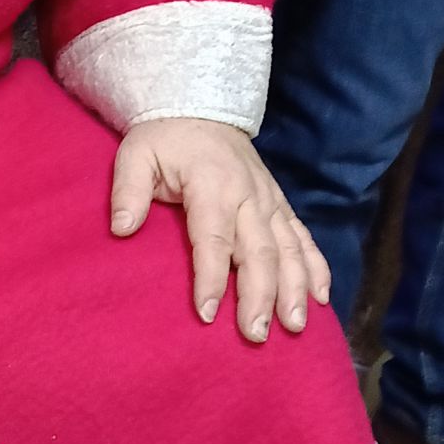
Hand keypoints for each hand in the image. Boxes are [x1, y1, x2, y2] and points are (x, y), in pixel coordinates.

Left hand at [111, 117, 331, 340]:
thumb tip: (122, 229)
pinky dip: (316, 267)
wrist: (200, 108)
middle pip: (259, 252)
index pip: (213, 238)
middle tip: (256, 335)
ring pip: (289, 250)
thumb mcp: (136, 155)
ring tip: (295, 326)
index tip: (206, 312)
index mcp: (213, 185)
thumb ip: (128, 191)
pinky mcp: (281, 204)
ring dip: (294, 289)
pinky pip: (304, 238)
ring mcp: (270, 200)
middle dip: (259, 296)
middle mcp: (249, 195)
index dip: (211, 277)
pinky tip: (321, 298)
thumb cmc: (163, 139)